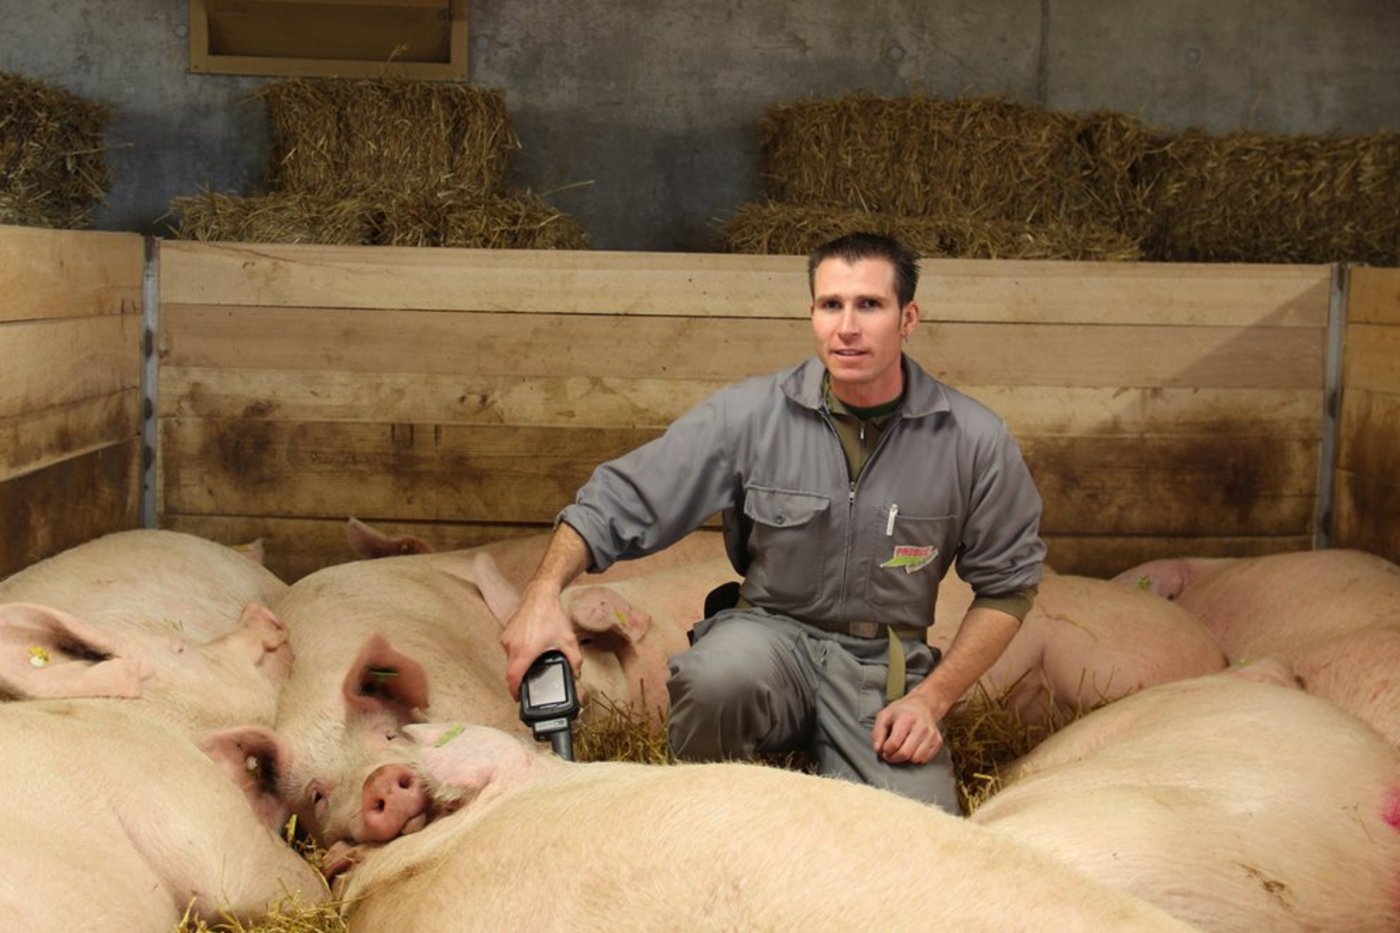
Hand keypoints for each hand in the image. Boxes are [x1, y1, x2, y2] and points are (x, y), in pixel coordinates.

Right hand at [499, 582, 581, 699]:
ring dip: (518, 665)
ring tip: (531, 662)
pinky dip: (517, 654)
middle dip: (518, 680)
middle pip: (510, 671)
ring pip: (509, 660)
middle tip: (527, 683)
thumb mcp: (568, 640)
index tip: (518, 697)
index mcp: (526, 650)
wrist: (539, 596)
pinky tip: (528, 649)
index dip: (514, 691)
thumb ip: (574, 660)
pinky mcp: (505, 633)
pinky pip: (508, 650)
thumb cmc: (551, 615)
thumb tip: (576, 674)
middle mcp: (513, 645)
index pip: (513, 678)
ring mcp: (507, 639)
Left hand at [871, 692, 944, 764]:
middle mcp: (921, 727)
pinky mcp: (938, 741)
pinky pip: (925, 759)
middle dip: (894, 758)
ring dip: (905, 759)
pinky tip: (911, 749)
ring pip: (916, 758)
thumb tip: (878, 750)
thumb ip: (878, 733)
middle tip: (889, 754)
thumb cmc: (901, 711)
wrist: (923, 705)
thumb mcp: (884, 715)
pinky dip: (916, 758)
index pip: (894, 743)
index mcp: (906, 719)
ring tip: (900, 750)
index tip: (883, 749)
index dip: (885, 751)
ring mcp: (931, 735)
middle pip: (905, 753)